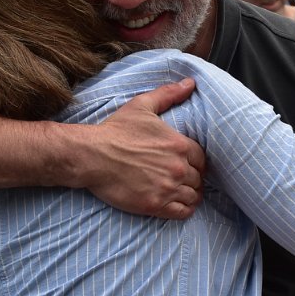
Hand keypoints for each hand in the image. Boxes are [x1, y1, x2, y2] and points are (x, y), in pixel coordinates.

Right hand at [75, 79, 206, 217]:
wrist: (92, 156)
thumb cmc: (116, 130)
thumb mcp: (143, 106)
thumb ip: (169, 94)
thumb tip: (190, 83)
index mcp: (179, 145)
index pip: (202, 159)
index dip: (197, 162)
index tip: (190, 165)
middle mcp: (177, 167)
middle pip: (199, 179)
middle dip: (194, 179)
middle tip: (184, 180)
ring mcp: (167, 188)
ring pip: (193, 196)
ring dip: (191, 195)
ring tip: (182, 193)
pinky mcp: (155, 205)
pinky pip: (182, 213)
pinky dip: (184, 210)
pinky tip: (178, 206)